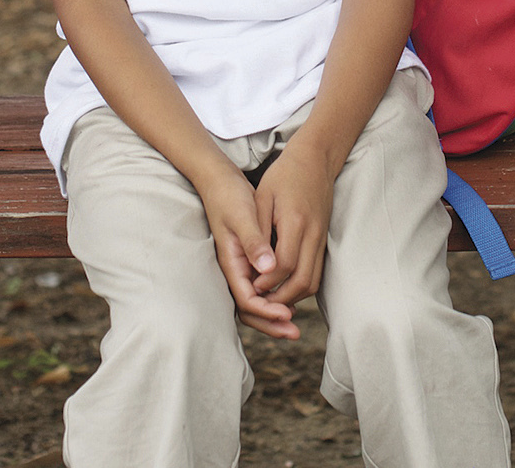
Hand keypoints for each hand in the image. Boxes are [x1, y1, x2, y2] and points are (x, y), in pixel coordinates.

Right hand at [196, 169, 297, 339]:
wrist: (221, 182)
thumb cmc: (231, 197)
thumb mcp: (243, 216)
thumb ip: (254, 242)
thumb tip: (267, 270)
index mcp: (231, 263)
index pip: (247, 299)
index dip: (267, 311)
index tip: (288, 314)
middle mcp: (234, 270)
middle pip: (249, 310)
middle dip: (270, 324)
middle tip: (294, 333)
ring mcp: (240, 268)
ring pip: (255, 303)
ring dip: (273, 315)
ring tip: (294, 323)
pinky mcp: (248, 262)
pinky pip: (260, 290)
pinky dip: (274, 299)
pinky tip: (291, 299)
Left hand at [252, 139, 338, 313]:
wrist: (315, 159)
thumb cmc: (283, 177)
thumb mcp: (263, 198)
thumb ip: (259, 232)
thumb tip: (259, 267)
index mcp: (295, 222)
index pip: (284, 265)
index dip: (268, 281)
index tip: (252, 288)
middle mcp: (313, 234)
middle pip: (302, 281)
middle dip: (281, 299)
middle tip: (260, 303)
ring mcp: (321, 239)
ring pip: (312, 281)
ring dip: (292, 296)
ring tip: (269, 299)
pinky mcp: (324, 240)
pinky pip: (316, 272)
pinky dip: (301, 285)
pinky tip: (283, 286)